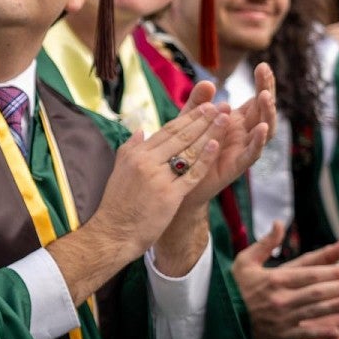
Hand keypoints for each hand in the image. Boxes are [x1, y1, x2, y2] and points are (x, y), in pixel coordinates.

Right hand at [87, 101, 222, 255]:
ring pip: (188, 151)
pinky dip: (204, 159)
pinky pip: (191, 174)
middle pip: (180, 136)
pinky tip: (215, 146)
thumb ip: (130, 148)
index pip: (167, 131)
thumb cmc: (117, 203)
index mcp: (136, 154)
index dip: (188, 118)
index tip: (204, 107)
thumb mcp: (119, 169)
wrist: (114, 231)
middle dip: (202, 120)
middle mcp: (146, 162)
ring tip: (225, 120)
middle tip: (220, 107)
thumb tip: (140, 131)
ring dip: (208, 133)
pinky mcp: (169, 196)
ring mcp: (158, 178)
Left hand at [179, 69, 273, 207]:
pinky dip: (258, 141)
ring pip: (264, 131)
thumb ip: (198, 102)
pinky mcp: (236, 166)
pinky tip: (260, 127)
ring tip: (265, 96)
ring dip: (267, 113)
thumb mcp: (189, 120)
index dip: (261, 83)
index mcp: (236, 121)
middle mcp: (243, 134)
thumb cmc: (185, 149)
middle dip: (266, 90)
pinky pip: (252, 154)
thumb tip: (209, 82)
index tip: (262, 65)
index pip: (255, 99)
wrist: (176, 182)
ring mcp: (242, 150)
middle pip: (263, 111)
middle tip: (264, 72)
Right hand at [232, 223, 338, 338]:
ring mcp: (281, 318)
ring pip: (316, 312)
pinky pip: (305, 334)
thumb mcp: (245, 261)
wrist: (218, 317)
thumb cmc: (233, 287)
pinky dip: (321, 333)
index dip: (333, 272)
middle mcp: (280, 299)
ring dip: (337, 307)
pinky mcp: (280, 335)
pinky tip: (337, 331)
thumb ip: (265, 243)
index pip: (310, 274)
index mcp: (274, 279)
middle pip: (318, 292)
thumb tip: (279, 223)